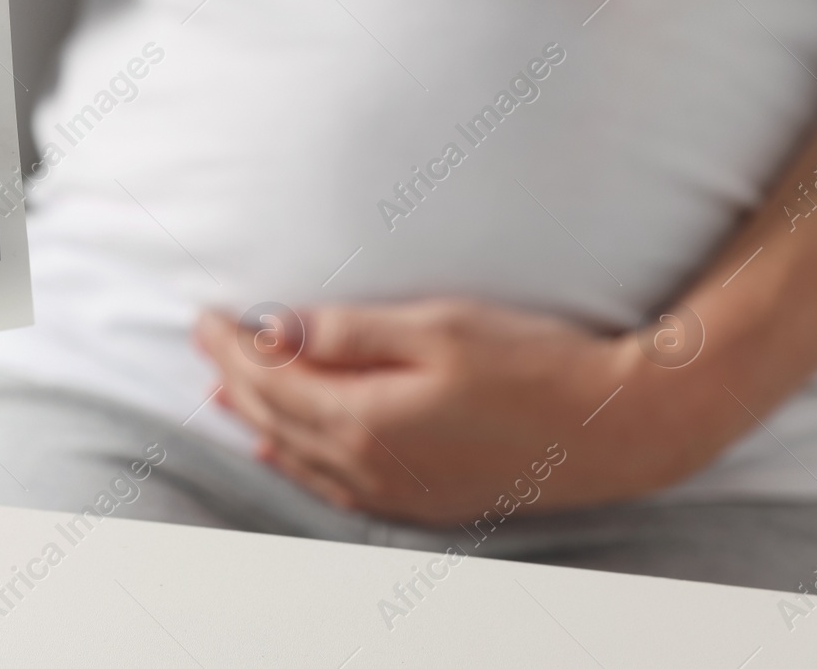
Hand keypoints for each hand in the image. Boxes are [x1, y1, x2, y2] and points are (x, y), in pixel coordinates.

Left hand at [195, 300, 707, 524]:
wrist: (613, 426)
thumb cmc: (531, 363)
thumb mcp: (436, 327)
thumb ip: (348, 333)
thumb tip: (274, 328)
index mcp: (363, 418)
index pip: (271, 378)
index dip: (232, 345)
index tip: (205, 314)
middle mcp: (367, 466)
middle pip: (275, 416)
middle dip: (233, 376)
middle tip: (204, 338)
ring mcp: (394, 490)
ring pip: (297, 454)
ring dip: (256, 420)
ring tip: (223, 391)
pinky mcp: (421, 501)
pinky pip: (332, 485)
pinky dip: (294, 461)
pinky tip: (278, 450)